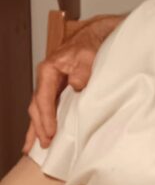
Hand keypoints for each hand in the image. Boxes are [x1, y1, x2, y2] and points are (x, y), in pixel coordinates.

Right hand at [23, 26, 102, 151]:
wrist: (92, 37)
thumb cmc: (89, 45)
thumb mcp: (87, 54)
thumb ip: (82, 69)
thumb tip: (76, 85)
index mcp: (48, 70)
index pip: (44, 98)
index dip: (46, 117)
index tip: (50, 132)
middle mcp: (46, 79)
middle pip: (37, 107)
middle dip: (38, 127)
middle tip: (44, 145)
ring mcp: (50, 85)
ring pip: (39, 109)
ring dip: (37, 128)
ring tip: (32, 148)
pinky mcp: (57, 89)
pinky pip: (47, 107)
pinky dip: (44, 121)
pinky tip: (42, 134)